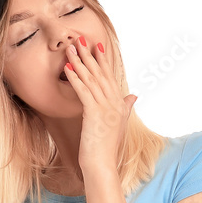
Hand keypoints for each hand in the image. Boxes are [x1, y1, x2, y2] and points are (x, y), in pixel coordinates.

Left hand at [64, 37, 137, 176]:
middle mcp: (114, 103)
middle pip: (100, 74)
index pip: (110, 77)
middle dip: (90, 55)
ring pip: (91, 79)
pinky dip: (75, 78)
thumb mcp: (119, 124)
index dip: (103, 60)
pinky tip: (68, 69)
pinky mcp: (94, 113)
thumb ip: (126, 107)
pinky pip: (83, 91)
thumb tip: (134, 95)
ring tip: (70, 48)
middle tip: (80, 39)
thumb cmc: (107, 147)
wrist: (102, 163)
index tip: (97, 46)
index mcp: (119, 104)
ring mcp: (105, 107)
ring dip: (80, 62)